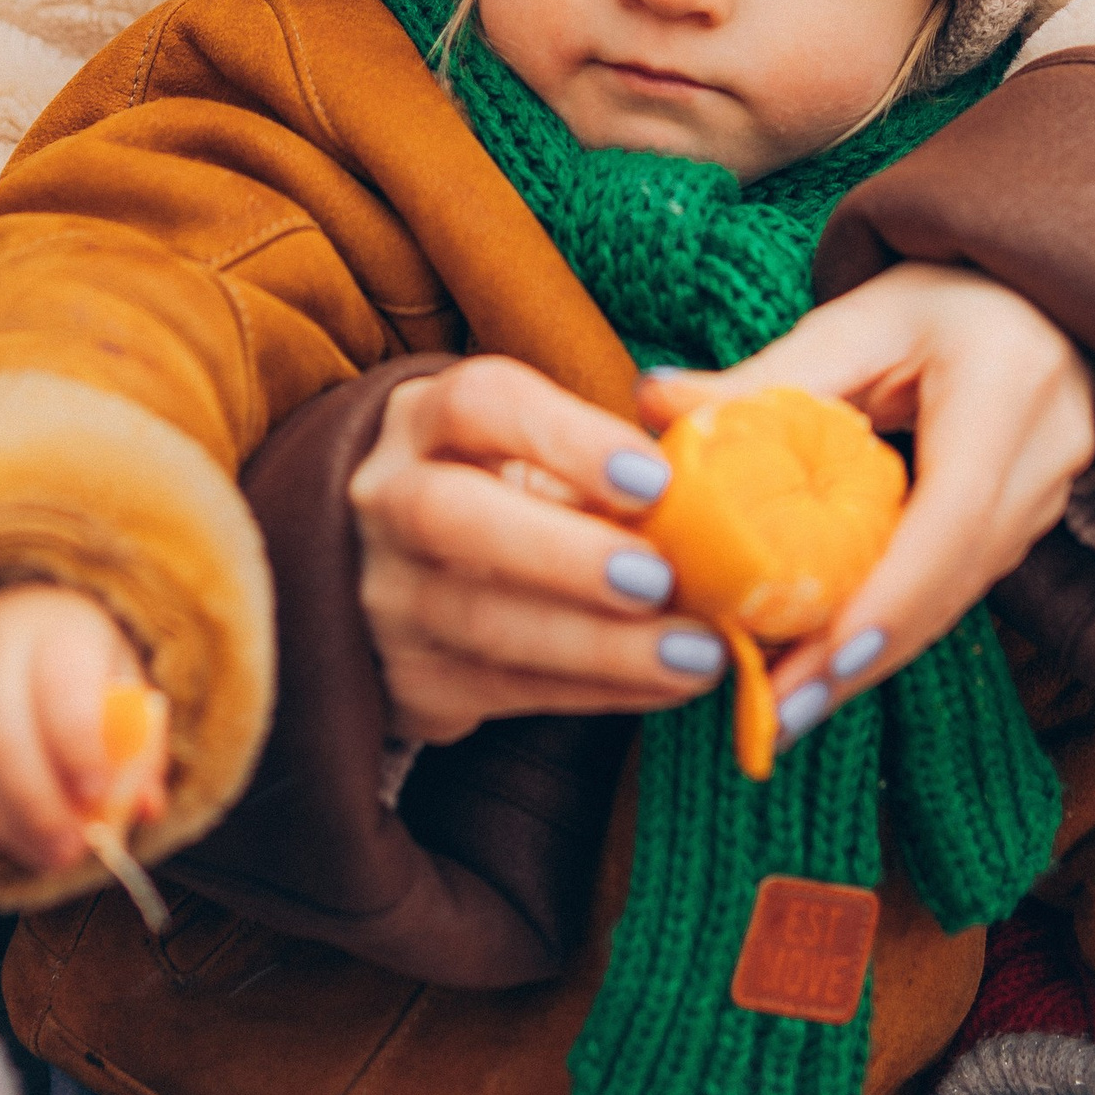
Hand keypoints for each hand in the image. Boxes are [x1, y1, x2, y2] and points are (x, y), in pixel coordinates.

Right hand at [0, 585, 159, 876]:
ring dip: (9, 827)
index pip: (61, 689)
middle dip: (41, 808)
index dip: (79, 746)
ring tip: (47, 852)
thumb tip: (147, 806)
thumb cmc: (72, 660)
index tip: (98, 792)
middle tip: (71, 849)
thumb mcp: (119, 677)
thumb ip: (138, 743)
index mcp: (56, 633)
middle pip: (5, 739)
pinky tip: (10, 833)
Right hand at [349, 358, 724, 745]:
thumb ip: (609, 455)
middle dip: (561, 551)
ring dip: (599, 643)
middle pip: (449, 514)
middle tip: (658, 578)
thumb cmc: (507, 489)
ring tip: (695, 652)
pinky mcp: (411, 678)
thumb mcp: (536, 451)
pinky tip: (667, 681)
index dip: (565, 438)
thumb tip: (710, 460)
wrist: (403, 574)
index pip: (477, 404)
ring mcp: (387, 595)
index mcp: (423, 420)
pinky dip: (599, 688)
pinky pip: (507, 690)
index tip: (655, 477)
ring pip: (481, 620)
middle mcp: (385, 499)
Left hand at [639, 262, 1094, 732]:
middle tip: (774, 716)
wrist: (1028, 292)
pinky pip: (957, 588)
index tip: (815, 666)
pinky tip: (825, 658)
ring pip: (957, 598)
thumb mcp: (851, 323)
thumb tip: (651, 398)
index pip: (950, 517)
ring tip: (782, 704)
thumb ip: (761, 377)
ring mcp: (1051, 496)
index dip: (886, 602)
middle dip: (862, 656)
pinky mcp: (1034, 523)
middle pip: (952, 582)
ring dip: (873, 654)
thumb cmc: (937, 293)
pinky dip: (891, 624)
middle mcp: (1047, 451)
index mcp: (1008, 386)